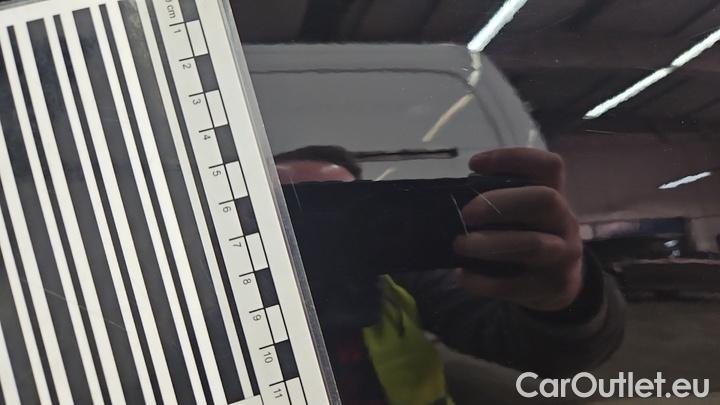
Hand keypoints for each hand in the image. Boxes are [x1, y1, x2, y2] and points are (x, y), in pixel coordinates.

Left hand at [453, 148, 582, 310]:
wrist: (559, 283)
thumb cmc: (528, 235)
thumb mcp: (523, 214)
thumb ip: (500, 201)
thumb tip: (454, 198)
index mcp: (555, 194)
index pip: (548, 165)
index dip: (513, 158)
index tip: (474, 164)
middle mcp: (565, 221)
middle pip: (544, 199)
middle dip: (500, 203)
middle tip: (465, 214)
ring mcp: (564, 254)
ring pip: (533, 244)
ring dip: (489, 244)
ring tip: (459, 245)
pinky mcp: (554, 286)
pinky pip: (516, 284)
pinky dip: (484, 281)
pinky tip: (464, 276)